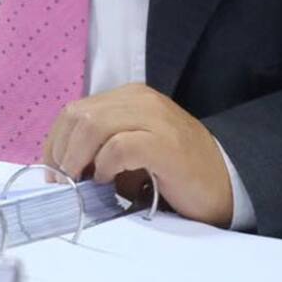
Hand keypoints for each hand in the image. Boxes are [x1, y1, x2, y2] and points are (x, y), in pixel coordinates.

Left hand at [42, 84, 232, 226]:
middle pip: (78, 115)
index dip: (55, 143)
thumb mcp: (131, 150)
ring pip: (93, 125)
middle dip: (62, 152)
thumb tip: (62, 170)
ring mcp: (154, 118)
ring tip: (83, 184)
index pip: (74, 111)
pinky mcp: (165, 143)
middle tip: (65, 183)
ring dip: (78, 159)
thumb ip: (100, 148)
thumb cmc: (175, 172)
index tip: (53, 173)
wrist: (227, 183)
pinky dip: (105, 166)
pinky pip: (119, 146)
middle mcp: (140, 99)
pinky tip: (109, 182)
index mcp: (129, 97)